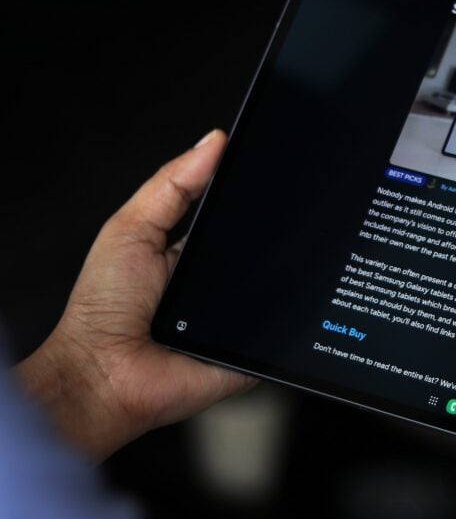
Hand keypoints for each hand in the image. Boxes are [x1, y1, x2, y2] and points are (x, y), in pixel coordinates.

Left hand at [15, 130, 256, 461]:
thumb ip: (172, 185)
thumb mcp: (132, 228)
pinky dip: (288, 321)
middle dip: (277, 232)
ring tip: (271, 264)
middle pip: (264, 249)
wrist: (102, 377)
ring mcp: (238, 320)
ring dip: (283, 276)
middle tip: (289, 214)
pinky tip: (284, 305)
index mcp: (193, 252)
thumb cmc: (103, 309)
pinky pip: (282, 334)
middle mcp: (219, 286)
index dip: (256, 192)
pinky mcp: (251, 353)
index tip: (279, 166)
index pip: (235, 215)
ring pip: (281, 289)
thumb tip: (215, 141)